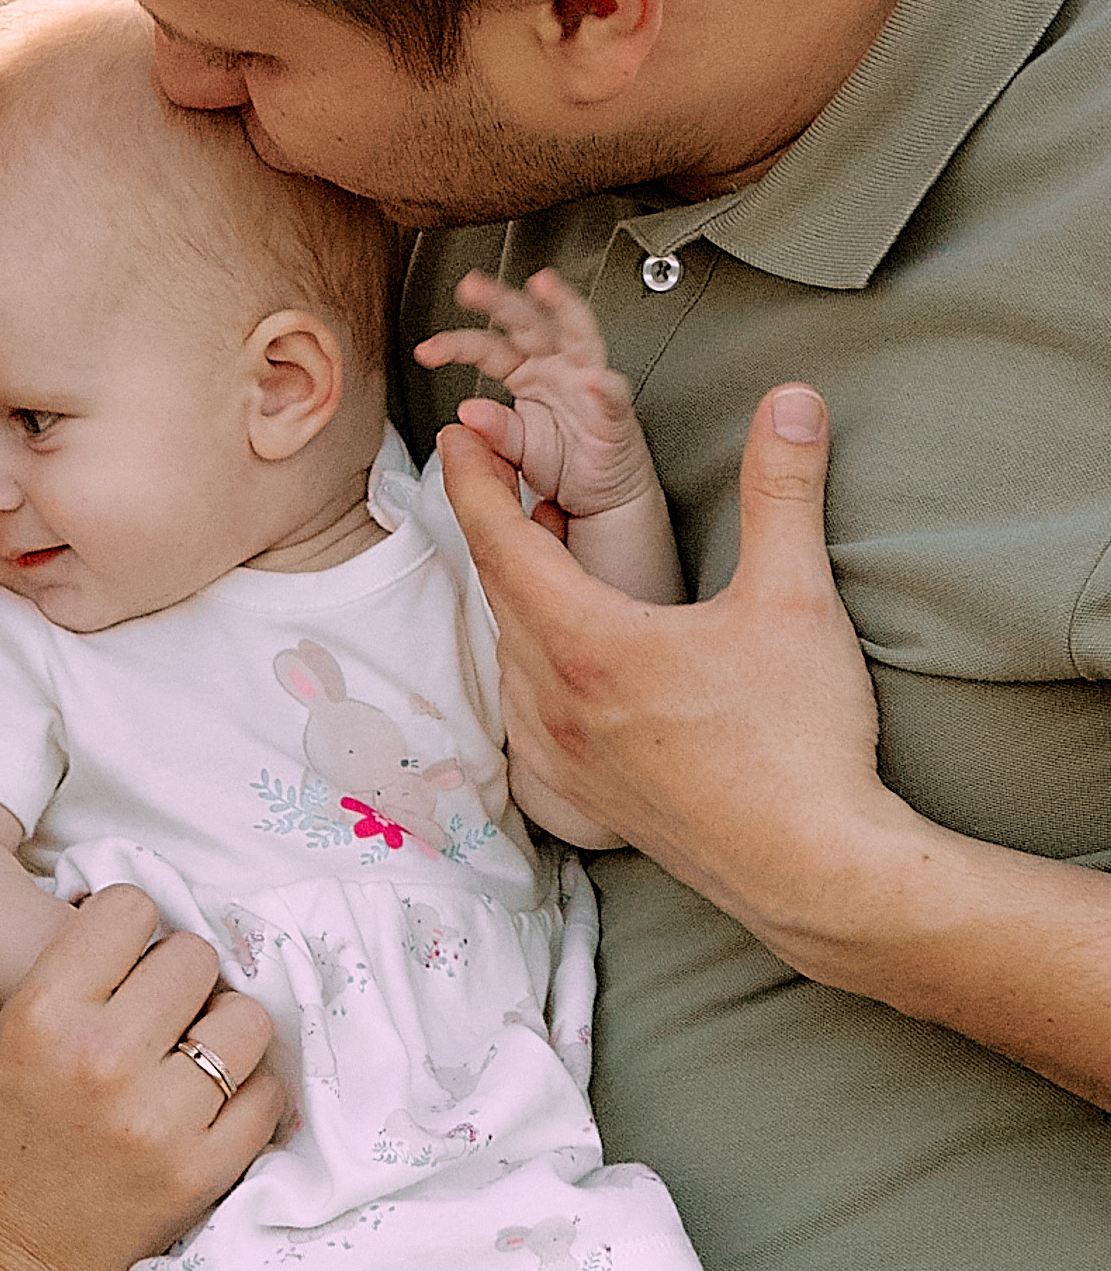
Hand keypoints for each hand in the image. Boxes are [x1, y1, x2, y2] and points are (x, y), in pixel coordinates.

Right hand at [0, 887, 280, 1270]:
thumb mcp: (3, 1039)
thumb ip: (75, 982)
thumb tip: (156, 936)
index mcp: (42, 1012)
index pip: (130, 907)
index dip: (135, 929)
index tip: (131, 961)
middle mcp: (102, 1057)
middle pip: (195, 957)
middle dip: (184, 980)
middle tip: (166, 1013)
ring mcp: (157, 1120)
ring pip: (246, 1020)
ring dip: (226, 1032)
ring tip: (196, 1057)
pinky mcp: (199, 1174)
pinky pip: (265, 1096)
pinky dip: (248, 1095)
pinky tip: (211, 1107)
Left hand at [417, 269, 659, 521]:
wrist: (601, 496)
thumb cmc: (564, 463)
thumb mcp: (517, 447)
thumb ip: (494, 429)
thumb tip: (466, 414)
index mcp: (527, 371)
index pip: (487, 347)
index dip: (457, 345)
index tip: (427, 351)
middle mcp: (557, 365)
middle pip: (527, 322)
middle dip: (499, 300)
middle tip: (470, 287)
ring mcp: (588, 382)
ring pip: (577, 333)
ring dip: (562, 307)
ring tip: (545, 286)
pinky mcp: (615, 413)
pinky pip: (611, 395)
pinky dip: (603, 387)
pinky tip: (591, 380)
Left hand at [439, 384, 893, 955]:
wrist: (814, 869)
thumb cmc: (801, 740)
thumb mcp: (796, 599)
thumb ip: (783, 490)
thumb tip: (792, 401)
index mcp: (587, 644)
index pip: (500, 540)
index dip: (475, 479)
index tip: (458, 435)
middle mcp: (553, 705)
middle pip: (501, 596)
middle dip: (505, 530)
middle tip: (522, 479)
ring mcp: (562, 761)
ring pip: (513, 659)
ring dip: (524, 603)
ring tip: (557, 558)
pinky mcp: (581, 801)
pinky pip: (529, 721)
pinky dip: (536, 672)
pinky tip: (574, 661)